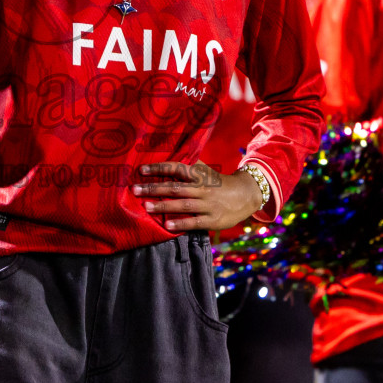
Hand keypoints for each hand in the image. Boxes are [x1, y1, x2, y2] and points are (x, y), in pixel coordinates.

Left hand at [133, 161, 263, 232]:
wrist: (247, 195)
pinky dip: (180, 223)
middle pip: (175, 187)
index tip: (141, 170)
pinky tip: (166, 225)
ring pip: (182, 204)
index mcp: (199, 175)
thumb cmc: (220, 182)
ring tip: (146, 207)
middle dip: (154, 188)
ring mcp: (207, 205)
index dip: (159, 168)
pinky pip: (194, 222)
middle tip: (135, 190)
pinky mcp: (212, 220)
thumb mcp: (207, 171)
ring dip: (164, 205)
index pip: (176, 169)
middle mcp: (202, 188)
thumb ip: (190, 166)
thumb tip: (169, 158)